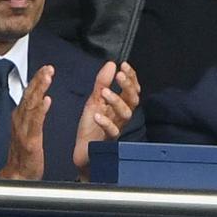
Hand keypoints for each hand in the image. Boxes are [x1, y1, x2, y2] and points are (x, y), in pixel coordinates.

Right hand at [0, 65, 52, 180]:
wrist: (18, 176)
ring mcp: (24, 130)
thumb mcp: (28, 131)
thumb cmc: (24, 156)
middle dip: (38, 80)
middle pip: (29, 96)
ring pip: (32, 105)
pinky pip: (35, 122)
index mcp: (20, 118)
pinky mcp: (29, 141)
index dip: (37, 81)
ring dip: (39, 89)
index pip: (29, 94)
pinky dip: (40, 110)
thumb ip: (34, 115)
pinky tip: (46, 101)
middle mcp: (20, 120)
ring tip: (47, 77)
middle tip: (48, 68)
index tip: (46, 69)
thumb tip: (43, 99)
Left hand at [73, 61, 140, 179]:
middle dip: (128, 87)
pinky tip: (98, 115)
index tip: (124, 65)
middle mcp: (121, 117)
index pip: (131, 90)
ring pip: (125, 115)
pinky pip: (112, 132)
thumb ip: (102, 83)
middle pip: (133, 100)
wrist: (83, 153)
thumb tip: (111, 64)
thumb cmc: (91, 128)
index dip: (130, 78)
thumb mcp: (94, 101)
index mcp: (119, 107)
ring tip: (105, 92)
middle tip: (119, 76)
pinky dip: (106, 122)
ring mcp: (116, 129)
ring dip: (116, 101)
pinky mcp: (107, 141)